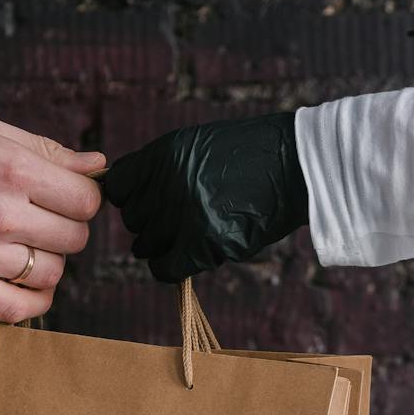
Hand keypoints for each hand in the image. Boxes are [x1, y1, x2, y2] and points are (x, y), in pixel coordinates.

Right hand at [0, 112, 106, 321]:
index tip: (62, 197)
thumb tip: (98, 165)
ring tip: (18, 244)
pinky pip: (18, 309)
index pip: (86, 200)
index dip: (81, 198)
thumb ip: (44, 150)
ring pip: (51, 273)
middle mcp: (1, 213)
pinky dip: (34, 302)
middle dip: (63, 227)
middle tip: (35, 218)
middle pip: (74, 237)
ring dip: (45, 261)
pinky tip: (27, 285)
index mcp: (12, 168)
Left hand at [104, 112, 309, 282]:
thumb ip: (159, 168)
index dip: (131, 198)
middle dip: (151, 223)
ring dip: (163, 247)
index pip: (118, 186)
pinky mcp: (203, 242)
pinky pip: (165, 268)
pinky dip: (171, 269)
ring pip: (145, 245)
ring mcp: (184, 214)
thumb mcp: (196, 145)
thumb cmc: (250, 155)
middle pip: (132, 219)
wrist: (295, 165)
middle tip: (179, 222)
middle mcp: (167, 182)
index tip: (148, 203)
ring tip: (191, 236)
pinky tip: (188, 259)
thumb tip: (126, 196)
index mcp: (163, 154)